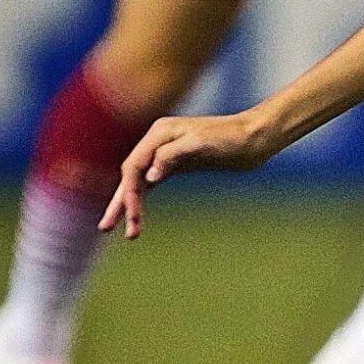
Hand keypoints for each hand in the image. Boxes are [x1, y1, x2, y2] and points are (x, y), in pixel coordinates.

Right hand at [98, 111, 284, 240]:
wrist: (257, 137)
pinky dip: (145, 198)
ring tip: (126, 231)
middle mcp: (158, 141)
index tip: (130, 216)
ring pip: (141, 181)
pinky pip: (154, 182)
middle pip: (131, 175)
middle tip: (106, 228)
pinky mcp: (179, 163)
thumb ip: (172, 156)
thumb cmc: (232, 138)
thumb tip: (149, 177)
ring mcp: (167, 153)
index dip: (128, 192)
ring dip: (131, 205)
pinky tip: (138, 214)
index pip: (133, 166)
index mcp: (159, 133)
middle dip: (120, 203)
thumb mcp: (202, 144)